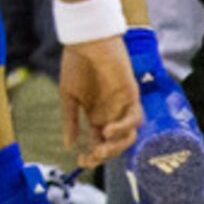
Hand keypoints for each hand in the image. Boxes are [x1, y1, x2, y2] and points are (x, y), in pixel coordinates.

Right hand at [56, 36, 141, 167]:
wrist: (87, 41)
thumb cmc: (76, 64)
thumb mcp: (68, 95)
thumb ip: (70, 120)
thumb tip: (68, 145)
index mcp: (97, 116)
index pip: (98, 144)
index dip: (91, 157)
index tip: (79, 162)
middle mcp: (112, 115)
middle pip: (114, 145)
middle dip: (103, 156)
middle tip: (90, 157)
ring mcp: (123, 107)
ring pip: (129, 137)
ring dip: (116, 147)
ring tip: (99, 148)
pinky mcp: (132, 97)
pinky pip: (135, 119)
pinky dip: (123, 128)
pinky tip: (107, 130)